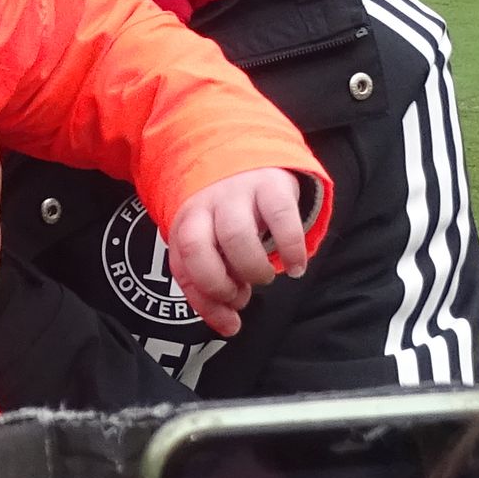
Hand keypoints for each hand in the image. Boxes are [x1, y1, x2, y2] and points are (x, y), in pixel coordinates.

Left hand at [169, 167, 306, 337]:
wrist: (247, 151)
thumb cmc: (226, 212)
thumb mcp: (211, 241)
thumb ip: (212, 285)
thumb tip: (229, 326)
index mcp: (185, 221)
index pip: (182, 264)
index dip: (205, 300)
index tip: (229, 322)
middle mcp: (206, 204)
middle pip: (196, 248)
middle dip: (219, 284)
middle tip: (242, 295)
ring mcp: (238, 192)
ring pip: (236, 236)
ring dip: (253, 269)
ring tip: (264, 278)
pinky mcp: (272, 185)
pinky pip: (281, 218)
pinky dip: (291, 249)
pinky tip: (296, 267)